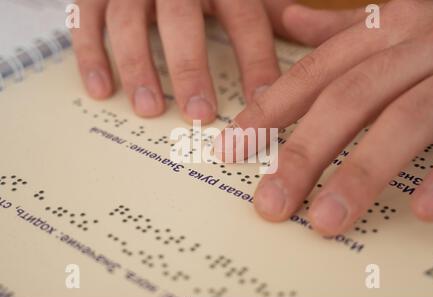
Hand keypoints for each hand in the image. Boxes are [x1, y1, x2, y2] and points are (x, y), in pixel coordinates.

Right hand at [72, 0, 290, 122]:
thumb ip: (270, 8)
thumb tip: (308, 35)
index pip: (245, 19)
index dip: (256, 62)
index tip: (265, 106)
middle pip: (182, 20)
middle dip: (190, 67)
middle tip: (198, 113)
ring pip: (129, 20)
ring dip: (138, 66)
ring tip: (149, 109)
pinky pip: (87, 18)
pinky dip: (91, 54)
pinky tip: (101, 90)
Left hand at [216, 0, 432, 235]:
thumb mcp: (398, 17)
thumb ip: (341, 28)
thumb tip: (289, 20)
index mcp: (388, 27)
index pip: (314, 73)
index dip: (269, 110)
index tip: (233, 148)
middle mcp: (421, 45)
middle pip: (348, 100)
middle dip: (304, 153)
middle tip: (270, 204)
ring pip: (403, 121)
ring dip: (361, 174)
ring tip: (323, 220)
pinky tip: (419, 209)